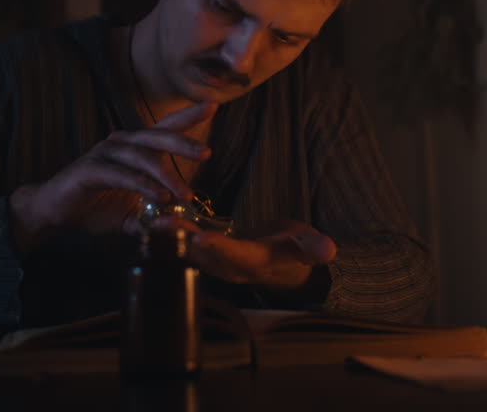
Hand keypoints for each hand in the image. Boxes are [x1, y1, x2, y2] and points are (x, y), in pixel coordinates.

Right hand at [10, 102, 215, 255]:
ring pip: (141, 157)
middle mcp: (121, 145)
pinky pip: (122, 174)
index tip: (212, 106)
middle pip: (157, 136)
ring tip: (183, 194)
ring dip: (165, 175)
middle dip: (182, 143)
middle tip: (206, 152)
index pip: (164, 129)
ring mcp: (104, 154)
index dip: (187, 117)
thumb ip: (154, 218)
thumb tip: (181, 225)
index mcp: (134, 149)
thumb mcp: (130, 217)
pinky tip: (158, 195)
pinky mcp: (90, 169)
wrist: (52, 213)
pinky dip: (142, 184)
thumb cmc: (93, 208)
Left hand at [154, 217, 336, 290]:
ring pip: (193, 253)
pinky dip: (174, 236)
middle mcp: (233, 267)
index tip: (202, 238)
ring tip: (156, 220)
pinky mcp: (210, 256)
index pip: (237, 256)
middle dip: (185, 242)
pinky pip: (189, 247)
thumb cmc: (298, 248)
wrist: (285, 263)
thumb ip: (315, 246)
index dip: (220, 248)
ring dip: (174, 239)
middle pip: (206, 256)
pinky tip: (157, 220)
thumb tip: (330, 251)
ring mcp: (219, 263)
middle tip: (165, 224)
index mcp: (256, 261)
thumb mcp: (309, 244)